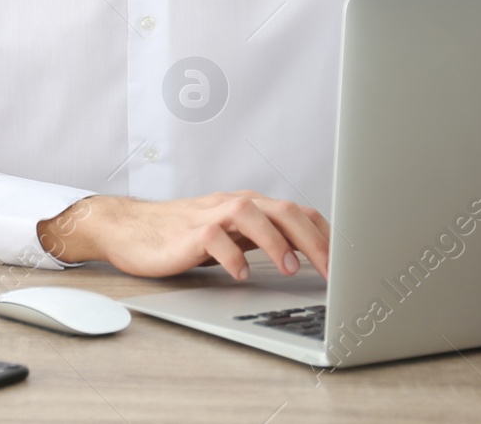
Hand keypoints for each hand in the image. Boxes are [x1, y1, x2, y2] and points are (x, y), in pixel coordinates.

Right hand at [37, 191, 329, 281]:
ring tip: (290, 269)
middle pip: (285, 212)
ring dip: (276, 242)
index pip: (300, 213)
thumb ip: (262, 239)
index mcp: (250, 206)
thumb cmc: (180, 234)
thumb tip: (308, 256)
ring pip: (253, 216)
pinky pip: (215, 239)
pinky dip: (233, 257)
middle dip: (315, 241)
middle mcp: (235, 204)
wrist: (130, 229)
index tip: (350, 262)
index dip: (328, 236)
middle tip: (335, 271)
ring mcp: (211, 215)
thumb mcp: (231, 236)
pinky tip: (241, 275)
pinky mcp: (189, 232)